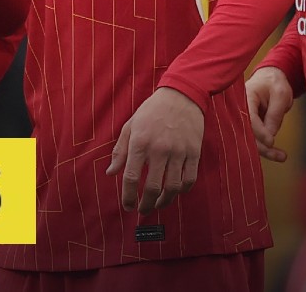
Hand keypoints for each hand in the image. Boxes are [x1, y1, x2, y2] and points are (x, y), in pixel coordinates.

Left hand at [106, 87, 203, 213]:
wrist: (181, 96)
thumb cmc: (151, 111)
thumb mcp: (130, 126)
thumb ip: (120, 151)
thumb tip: (111, 173)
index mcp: (140, 143)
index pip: (131, 177)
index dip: (128, 196)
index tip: (127, 206)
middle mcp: (159, 149)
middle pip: (153, 188)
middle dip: (146, 204)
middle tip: (142, 210)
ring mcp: (179, 152)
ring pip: (172, 187)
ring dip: (164, 202)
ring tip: (157, 205)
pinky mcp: (194, 152)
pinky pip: (189, 179)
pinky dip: (182, 191)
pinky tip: (174, 192)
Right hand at [245, 67, 292, 161]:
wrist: (270, 78)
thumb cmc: (275, 83)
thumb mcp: (280, 95)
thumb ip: (274, 114)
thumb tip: (270, 136)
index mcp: (244, 97)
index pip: (248, 117)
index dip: (258, 131)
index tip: (271, 142)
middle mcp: (239, 109)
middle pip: (246, 131)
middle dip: (261, 146)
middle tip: (279, 155)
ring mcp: (243, 117)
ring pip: (250, 138)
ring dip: (265, 150)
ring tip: (282, 156)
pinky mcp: (250, 125)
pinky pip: (255, 137)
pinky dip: (265, 147)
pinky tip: (277, 154)